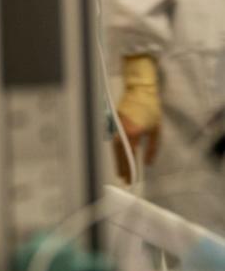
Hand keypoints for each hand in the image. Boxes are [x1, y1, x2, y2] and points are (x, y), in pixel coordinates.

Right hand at [112, 55, 160, 183]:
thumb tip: (148, 162)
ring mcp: (115, 127)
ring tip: (120, 171)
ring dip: (117, 160)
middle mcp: (121, 131)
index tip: (130, 179)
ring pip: (114, 148)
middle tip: (123, 179)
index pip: (129, 155)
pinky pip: (113, 141)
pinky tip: (118, 157)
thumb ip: (153, 148)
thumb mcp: (157, 130)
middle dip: (121, 167)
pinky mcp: (112, 124)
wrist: (139, 90)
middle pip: (119, 154)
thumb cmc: (151, 109)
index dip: (129, 169)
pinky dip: (115, 151)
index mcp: (133, 132)